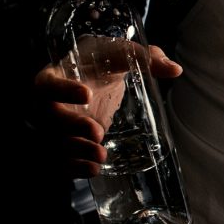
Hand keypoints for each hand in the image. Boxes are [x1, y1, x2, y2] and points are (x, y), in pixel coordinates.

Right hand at [31, 39, 182, 177]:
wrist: (90, 77)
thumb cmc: (100, 62)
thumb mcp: (119, 53)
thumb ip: (144, 57)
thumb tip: (175, 69)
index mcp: (54, 77)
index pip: (48, 84)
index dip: (63, 91)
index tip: (87, 94)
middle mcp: (48, 104)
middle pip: (50, 118)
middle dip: (73, 127)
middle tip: (97, 132)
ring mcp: (53, 127)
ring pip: (55, 143)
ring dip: (76, 152)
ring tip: (101, 155)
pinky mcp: (64, 145)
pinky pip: (61, 161)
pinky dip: (75, 168)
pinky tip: (94, 169)